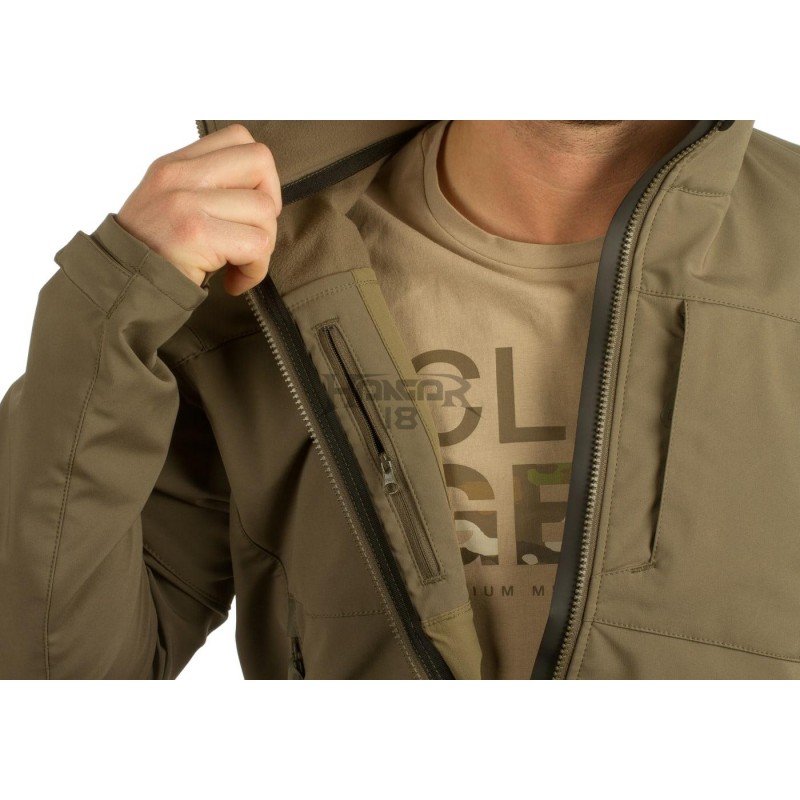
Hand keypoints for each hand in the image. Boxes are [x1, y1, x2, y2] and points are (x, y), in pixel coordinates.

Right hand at [116, 123, 281, 296]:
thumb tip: (261, 193)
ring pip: (264, 209)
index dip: (258, 174)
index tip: (248, 209)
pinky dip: (255, 269)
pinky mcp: (197, 233)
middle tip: (252, 233)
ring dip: (263, 246)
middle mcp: (180, 176)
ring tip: (238, 264)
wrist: (119, 289)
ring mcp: (186, 202)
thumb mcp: (169, 204)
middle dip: (270, 203)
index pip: (238, 138)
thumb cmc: (153, 255)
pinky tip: (234, 280)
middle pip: (259, 161)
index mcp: (176, 164)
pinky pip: (257, 244)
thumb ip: (207, 189)